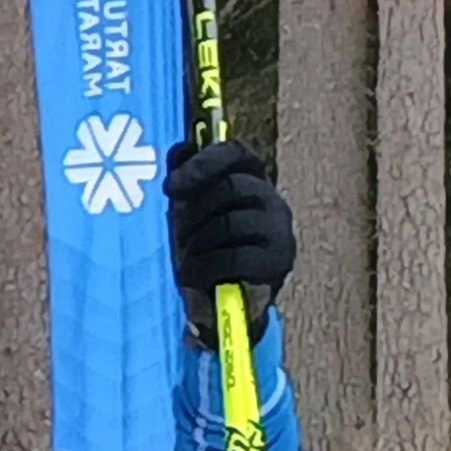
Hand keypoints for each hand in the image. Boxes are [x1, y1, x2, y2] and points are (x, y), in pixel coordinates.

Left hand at [165, 142, 295, 316]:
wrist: (222, 301)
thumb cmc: (204, 249)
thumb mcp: (189, 211)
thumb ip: (187, 180)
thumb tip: (182, 150)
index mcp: (250, 179)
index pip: (235, 153)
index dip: (203, 163)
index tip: (171, 186)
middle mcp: (271, 200)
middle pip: (231, 187)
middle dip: (195, 211)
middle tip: (177, 233)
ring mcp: (279, 230)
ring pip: (231, 222)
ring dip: (198, 243)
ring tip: (186, 258)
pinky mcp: (277, 262)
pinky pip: (236, 257)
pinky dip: (205, 267)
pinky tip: (191, 275)